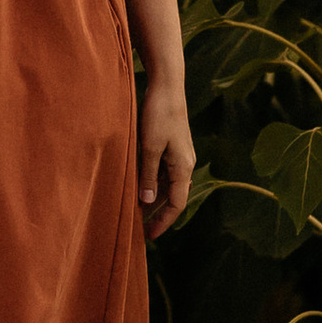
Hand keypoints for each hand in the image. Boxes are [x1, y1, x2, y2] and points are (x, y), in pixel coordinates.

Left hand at [137, 76, 194, 240]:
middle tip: (140, 228)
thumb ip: (148, 175)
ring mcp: (179, 154)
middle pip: (173, 197)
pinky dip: (153, 182)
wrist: (167, 86)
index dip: (163, 222)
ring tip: (136, 210)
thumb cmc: (158, 115)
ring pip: (168, 184)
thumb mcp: (149, 147)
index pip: (176, 205)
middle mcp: (185, 164)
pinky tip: (139, 184)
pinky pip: (164, 171)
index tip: (149, 236)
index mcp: (183, 167)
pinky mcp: (172, 145)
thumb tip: (147, 202)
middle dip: (158, 213)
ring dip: (154, 197)